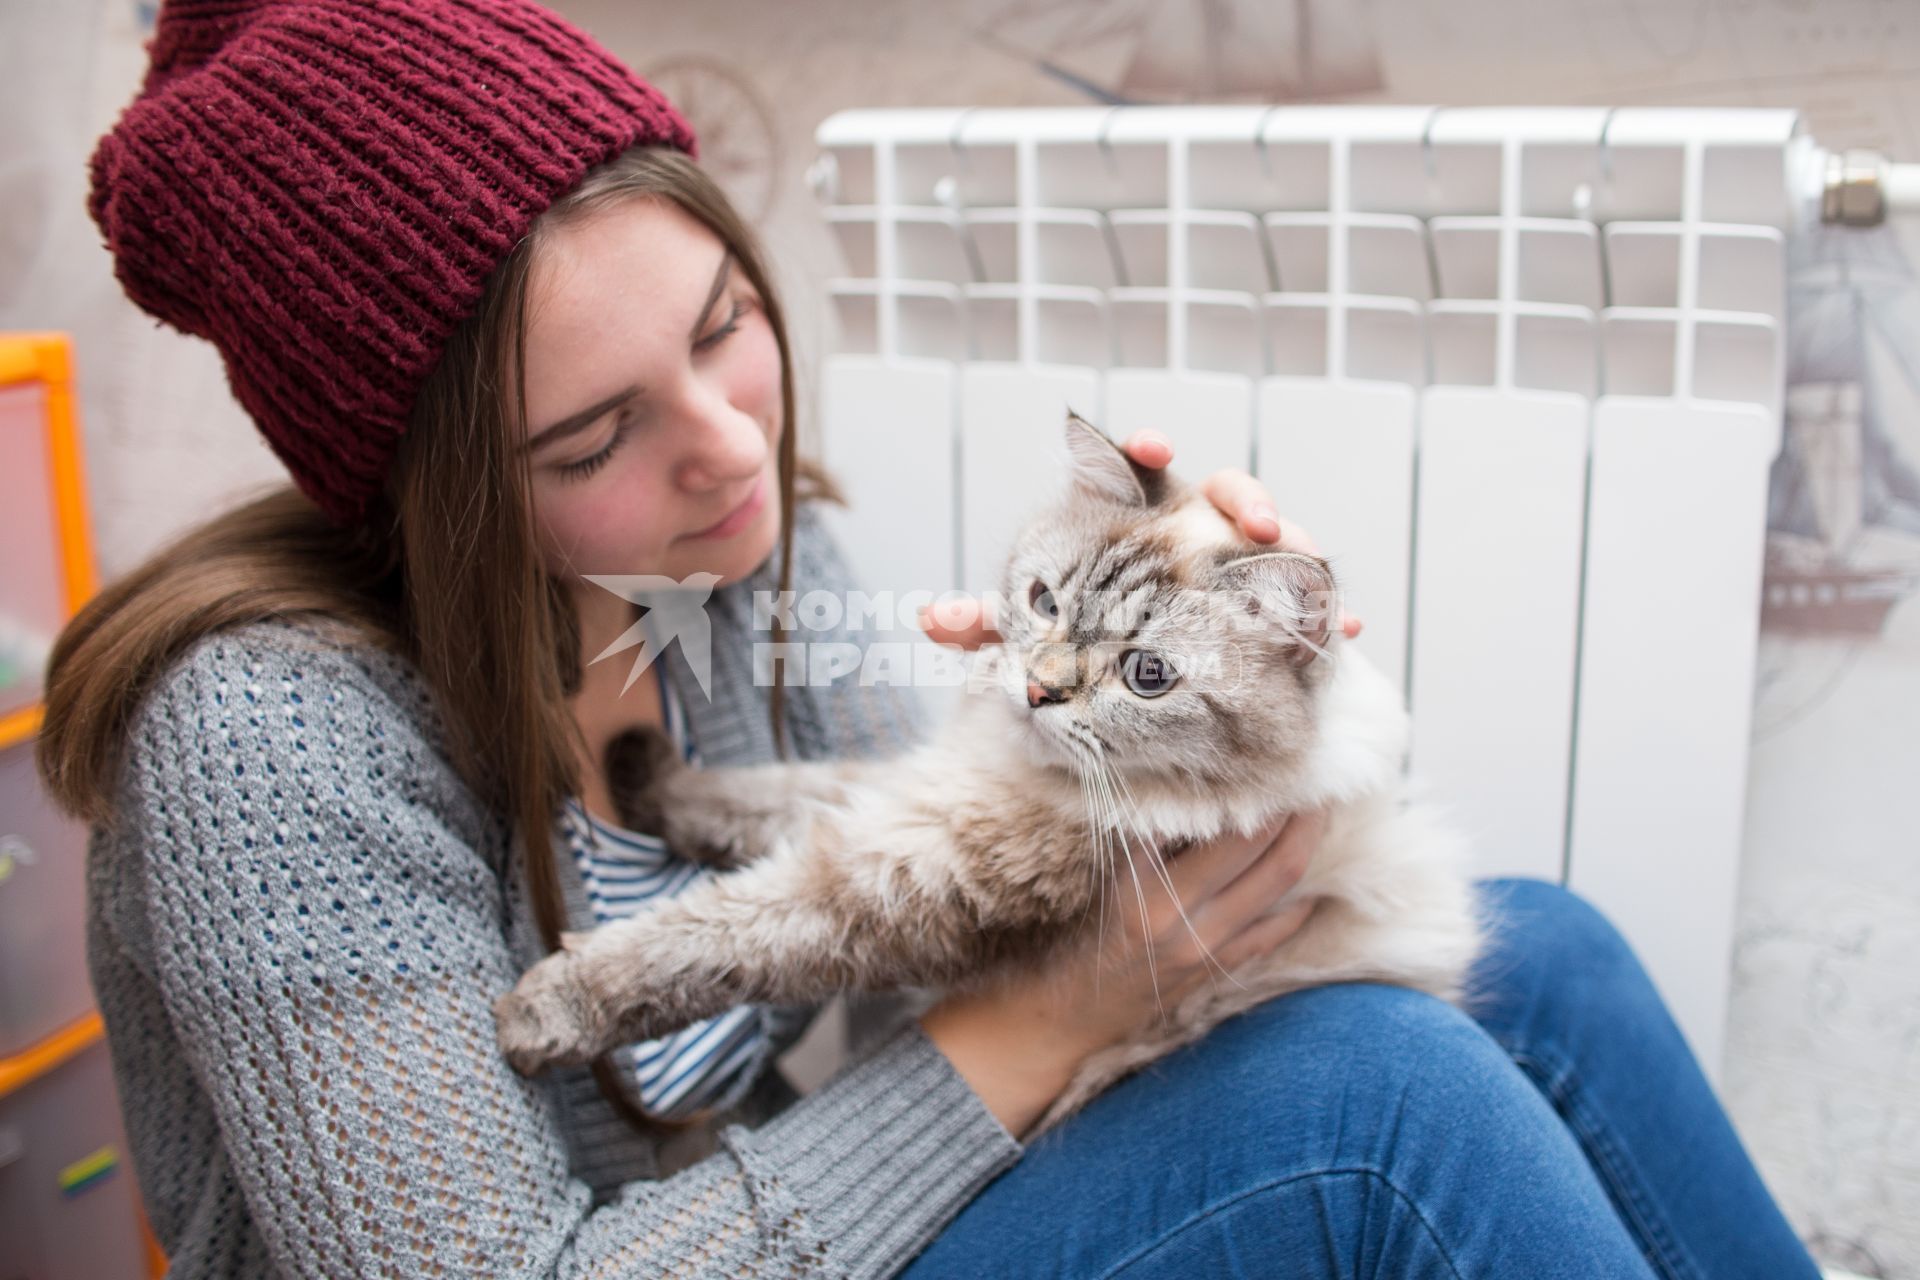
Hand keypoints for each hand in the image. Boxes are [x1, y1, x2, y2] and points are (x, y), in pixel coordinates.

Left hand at [917, 430, 1362, 646]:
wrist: (1121, 682)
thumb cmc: (1072, 640)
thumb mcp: (1031, 637)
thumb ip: (990, 624)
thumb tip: (935, 619)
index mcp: (1132, 515)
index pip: (1140, 468)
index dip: (1144, 450)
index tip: (1150, 447)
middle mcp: (1191, 528)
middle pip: (1227, 493)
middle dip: (1248, 499)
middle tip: (1261, 522)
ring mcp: (1236, 564)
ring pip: (1278, 542)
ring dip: (1298, 548)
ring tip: (1309, 567)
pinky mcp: (1267, 607)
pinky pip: (1302, 604)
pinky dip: (1325, 615)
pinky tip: (1342, 634)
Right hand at [920, 809, 1325, 1136]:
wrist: (1068, 1011)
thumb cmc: (1077, 931)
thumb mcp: (1107, 876)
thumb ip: (1151, 837)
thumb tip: (1197, 787)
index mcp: (1151, 889)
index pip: (1224, 833)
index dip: (1260, 798)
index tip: (1278, 766)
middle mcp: (1185, 920)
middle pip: (1265, 859)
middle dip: (1298, 818)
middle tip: (1318, 782)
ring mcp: (1207, 950)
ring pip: (1276, 892)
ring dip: (1304, 851)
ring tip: (1320, 816)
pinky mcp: (1216, 971)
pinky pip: (1270, 934)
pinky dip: (1294, 907)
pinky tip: (1312, 886)